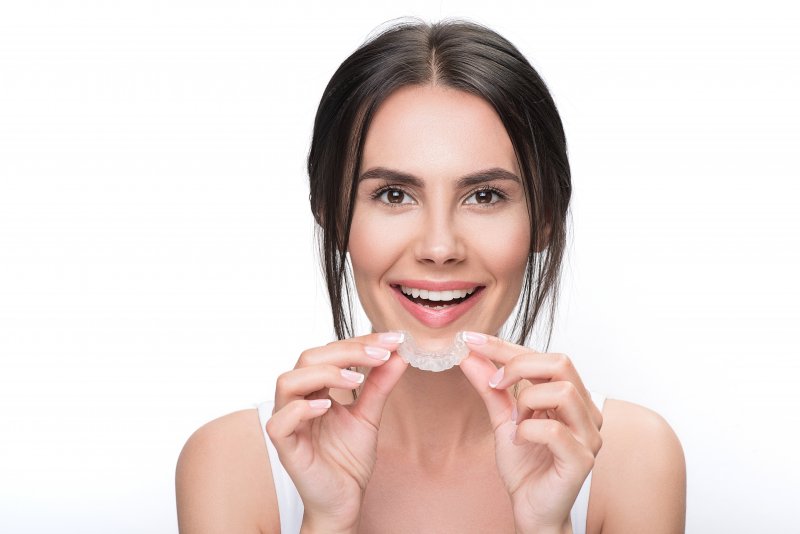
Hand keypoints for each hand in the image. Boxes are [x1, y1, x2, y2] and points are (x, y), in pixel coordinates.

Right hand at [265, 332, 407, 532]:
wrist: (344, 501)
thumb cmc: (348, 460)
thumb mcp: (369, 416)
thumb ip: (379, 385)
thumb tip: (398, 354)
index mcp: (315, 388)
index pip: (331, 352)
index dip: (361, 342)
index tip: (393, 340)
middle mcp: (298, 400)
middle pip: (308, 358)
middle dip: (347, 351)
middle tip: (380, 355)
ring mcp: (289, 422)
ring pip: (287, 381)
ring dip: (324, 373)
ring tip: (356, 380)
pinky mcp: (285, 446)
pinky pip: (280, 421)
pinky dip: (301, 409)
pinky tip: (328, 407)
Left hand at [459, 333, 602, 533]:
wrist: (531, 509)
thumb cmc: (526, 466)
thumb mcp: (502, 419)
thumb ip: (490, 388)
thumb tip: (469, 354)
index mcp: (570, 396)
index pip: (543, 356)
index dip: (505, 345)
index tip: (471, 339)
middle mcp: (585, 411)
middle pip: (561, 363)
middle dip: (518, 366)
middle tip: (494, 384)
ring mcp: (588, 435)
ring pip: (562, 391)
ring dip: (527, 401)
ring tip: (515, 421)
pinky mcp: (582, 459)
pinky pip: (555, 431)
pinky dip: (528, 430)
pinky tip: (520, 441)